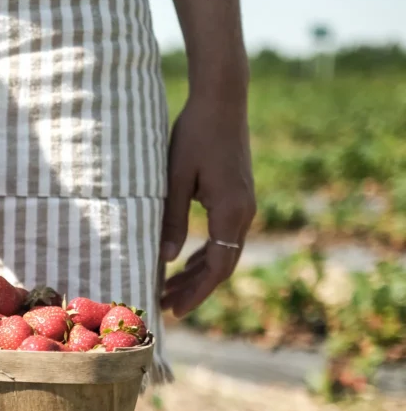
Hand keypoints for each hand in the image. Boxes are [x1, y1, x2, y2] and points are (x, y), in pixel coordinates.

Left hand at [160, 94, 254, 316]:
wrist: (221, 100)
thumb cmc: (193, 135)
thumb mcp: (175, 179)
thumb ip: (172, 220)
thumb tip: (167, 259)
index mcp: (232, 211)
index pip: (217, 267)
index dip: (196, 292)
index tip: (175, 310)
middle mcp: (244, 212)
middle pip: (222, 265)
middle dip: (195, 289)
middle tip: (166, 306)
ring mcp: (244, 204)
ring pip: (224, 251)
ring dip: (198, 273)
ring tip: (170, 288)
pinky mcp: (238, 196)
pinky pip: (224, 235)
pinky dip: (205, 253)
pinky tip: (185, 262)